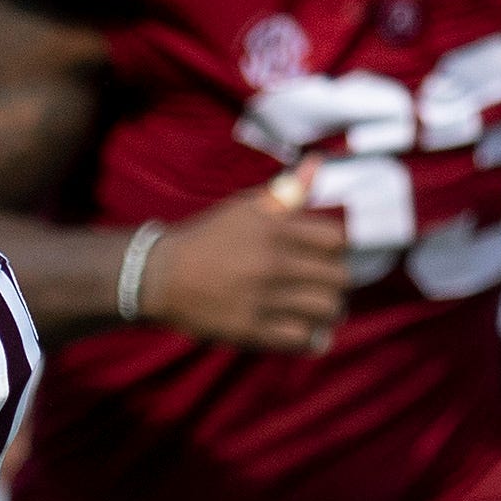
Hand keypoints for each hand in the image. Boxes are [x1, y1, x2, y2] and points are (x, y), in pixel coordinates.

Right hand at [138, 165, 349, 351]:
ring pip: (326, 309)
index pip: (337, 240)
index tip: (328, 253)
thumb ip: (286, 191)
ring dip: (328, 309)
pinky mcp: (251, 329)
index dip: (338, 247)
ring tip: (319, 307)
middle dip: (336, 280)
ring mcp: (263, 299)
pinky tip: (306, 330)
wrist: (162, 277)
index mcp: (275, 229)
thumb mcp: (244, 208)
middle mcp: (273, 263)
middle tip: (324, 282)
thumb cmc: (207, 238)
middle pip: (339, 277)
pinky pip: (301, 337)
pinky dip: (311, 336)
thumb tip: (317, 164)